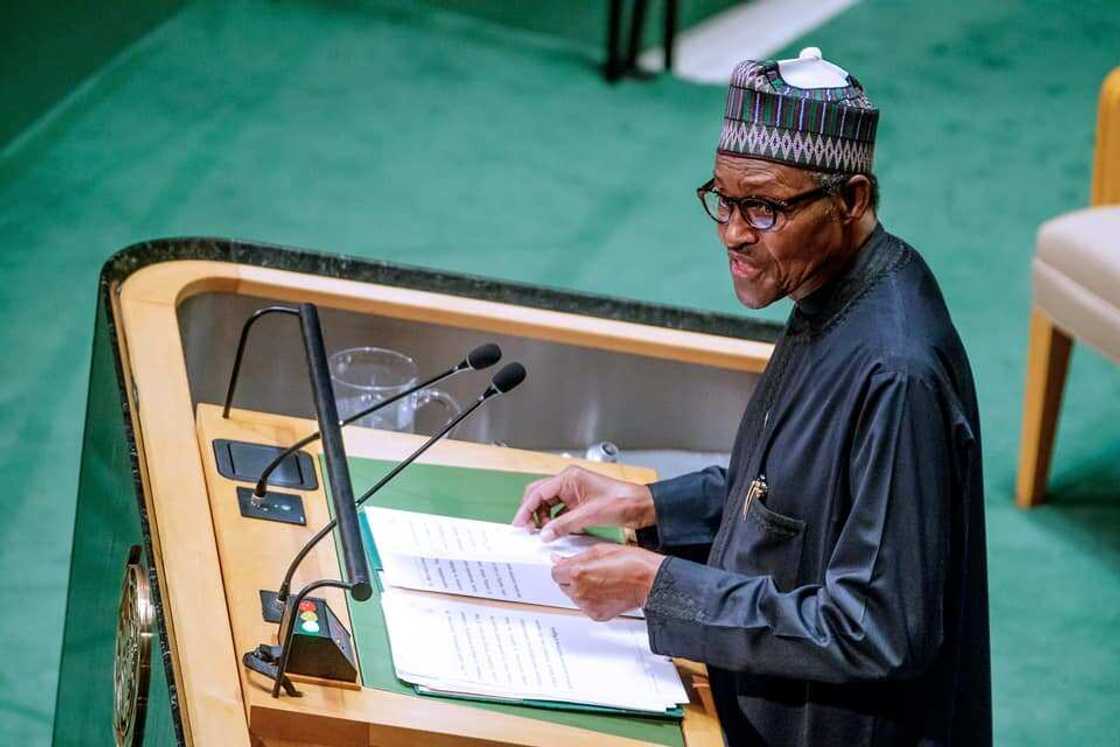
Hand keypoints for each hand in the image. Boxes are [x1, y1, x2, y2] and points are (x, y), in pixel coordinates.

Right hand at [512, 465, 654, 541]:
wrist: (641, 506)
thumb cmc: (621, 502)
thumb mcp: (589, 515)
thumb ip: (564, 525)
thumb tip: (545, 534)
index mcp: (569, 478)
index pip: (538, 493)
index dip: (525, 509)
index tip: (519, 524)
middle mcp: (569, 481)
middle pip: (539, 495)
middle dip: (531, 512)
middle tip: (527, 530)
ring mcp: (574, 491)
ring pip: (548, 503)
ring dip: (542, 518)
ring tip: (541, 533)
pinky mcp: (579, 501)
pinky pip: (559, 510)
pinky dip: (554, 521)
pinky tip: (555, 531)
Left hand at [551, 545, 665, 620]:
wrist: (650, 581)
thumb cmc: (631, 563)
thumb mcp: (600, 550)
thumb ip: (575, 556)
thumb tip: (560, 560)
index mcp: (578, 573)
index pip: (555, 572)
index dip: (563, 566)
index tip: (569, 565)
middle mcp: (580, 592)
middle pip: (563, 585)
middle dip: (571, 577)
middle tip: (588, 570)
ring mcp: (588, 605)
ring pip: (573, 596)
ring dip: (580, 588)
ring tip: (599, 580)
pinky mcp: (597, 615)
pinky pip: (585, 606)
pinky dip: (590, 599)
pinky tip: (603, 590)